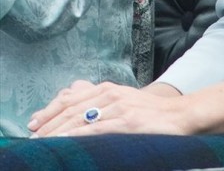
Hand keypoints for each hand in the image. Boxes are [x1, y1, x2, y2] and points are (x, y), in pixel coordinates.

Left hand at [28, 79, 184, 136]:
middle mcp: (111, 94)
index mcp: (109, 89)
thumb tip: (81, 113)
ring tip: (42, 142)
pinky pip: (96, 130)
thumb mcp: (125, 102)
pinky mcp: (127, 122)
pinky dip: (78, 136)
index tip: (35, 122)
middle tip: (32, 135)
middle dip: (49, 122)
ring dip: (58, 132)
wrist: (180, 115)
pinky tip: (66, 143)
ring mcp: (119, 108)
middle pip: (72, 107)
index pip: (72, 97)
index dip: (51, 110)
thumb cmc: (152, 113)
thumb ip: (104, 104)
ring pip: (80, 118)